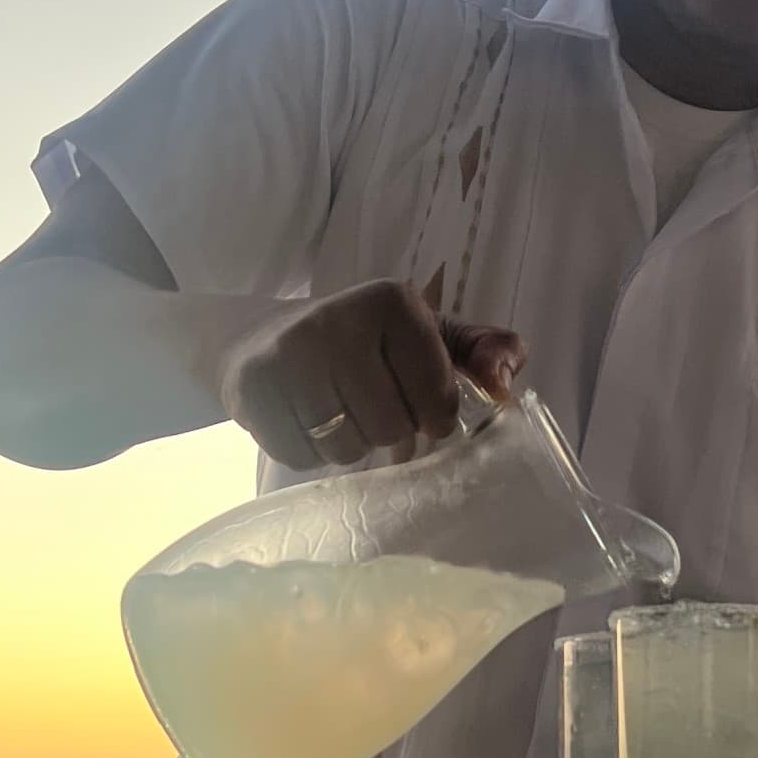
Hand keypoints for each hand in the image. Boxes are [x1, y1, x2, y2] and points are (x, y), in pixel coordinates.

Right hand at [218, 279, 526, 469]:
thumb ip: (485, 351)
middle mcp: (338, 318)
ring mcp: (289, 351)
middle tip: (370, 407)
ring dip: (349, 445)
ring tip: (337, 412)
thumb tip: (504, 388)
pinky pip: (300, 456)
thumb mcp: (431, 336)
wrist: (264, 337)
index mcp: (393, 301)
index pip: (438, 399)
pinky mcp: (252, 385)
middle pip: (390, 428)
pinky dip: (308, 451)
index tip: (418, 404)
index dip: (433, 417)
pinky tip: (304, 419)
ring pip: (345, 447)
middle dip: (388, 432)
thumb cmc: (365, 343)